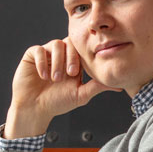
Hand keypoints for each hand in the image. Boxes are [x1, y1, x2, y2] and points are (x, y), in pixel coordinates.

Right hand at [4, 38, 119, 137]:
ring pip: (56, 44)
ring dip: (57, 61)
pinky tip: (43, 76)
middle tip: (70, 74)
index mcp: (74, 61)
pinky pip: (39, 50)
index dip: (83, 57)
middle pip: (70, 43)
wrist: (35, 108)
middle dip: (71, 58)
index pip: (82, 49)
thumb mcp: (81, 94)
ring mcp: (47, 54)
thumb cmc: (58, 102)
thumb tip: (119, 85)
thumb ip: (98, 86)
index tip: (79, 73)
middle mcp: (61, 55)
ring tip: (55, 79)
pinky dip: (42, 62)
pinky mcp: (32, 55)